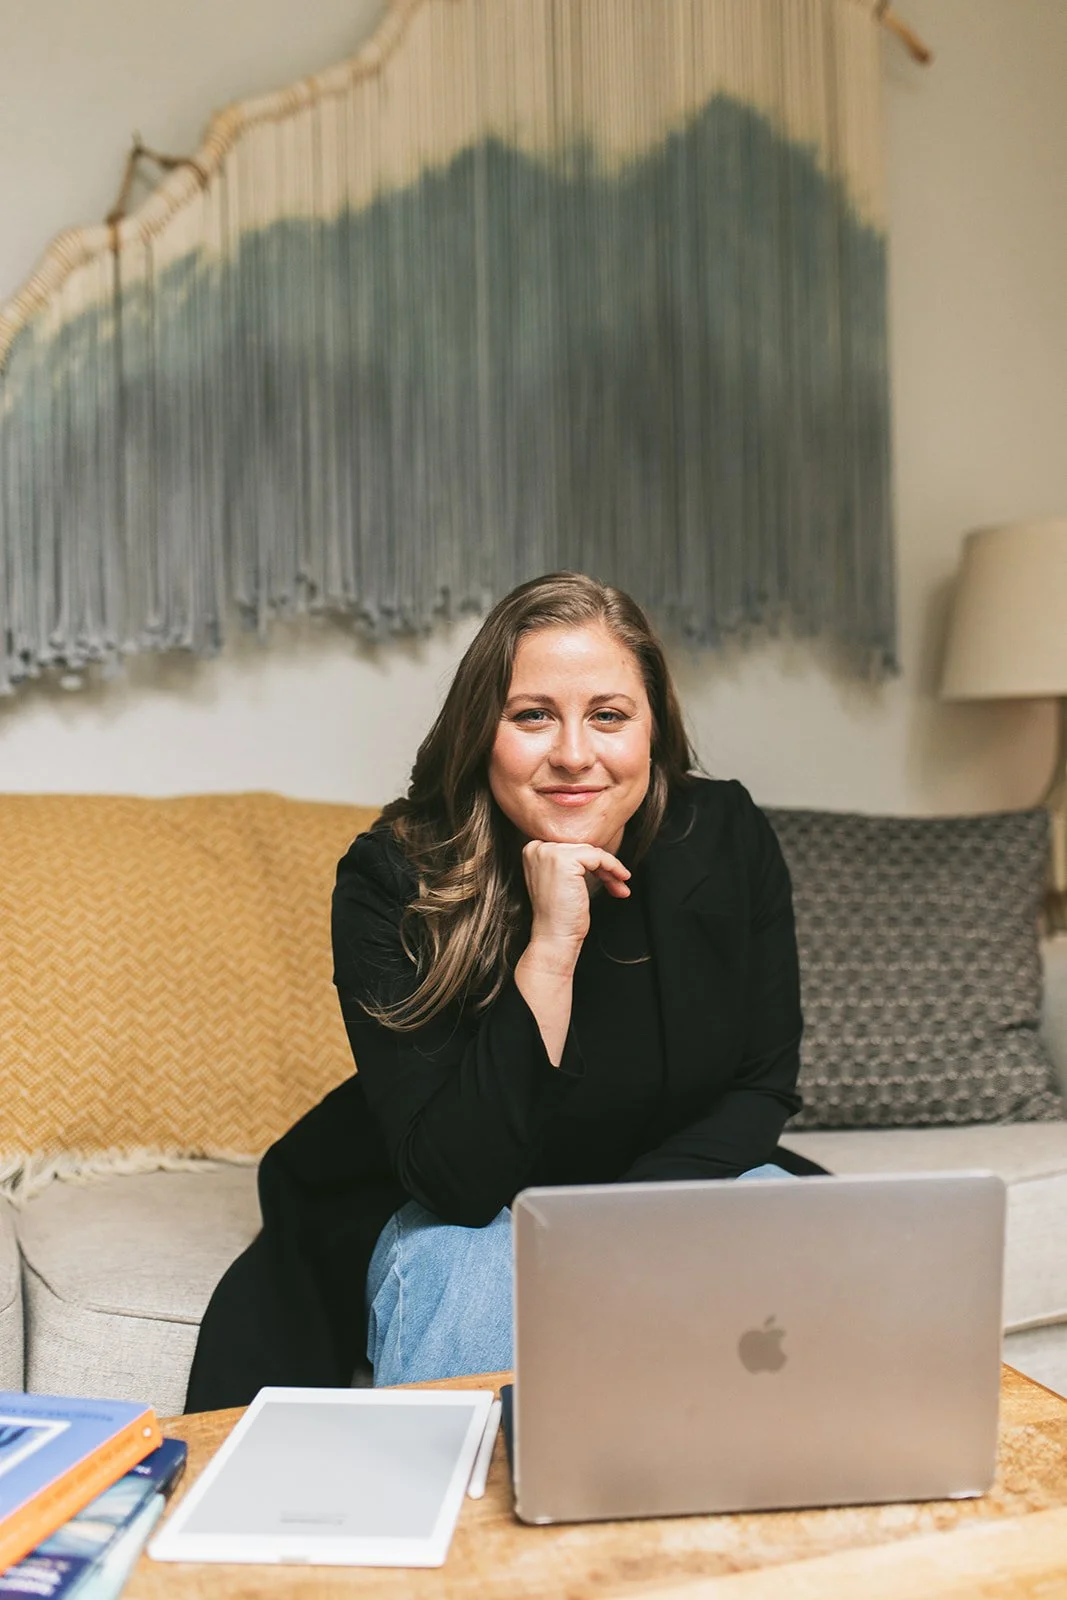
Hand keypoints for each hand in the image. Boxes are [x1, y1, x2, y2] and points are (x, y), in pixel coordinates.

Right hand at [521, 840, 630, 954]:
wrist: (554, 936)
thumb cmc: (559, 915)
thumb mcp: (561, 880)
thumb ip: (570, 862)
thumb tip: (597, 852)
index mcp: (533, 850)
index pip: (571, 847)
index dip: (592, 862)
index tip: (606, 875)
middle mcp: (537, 847)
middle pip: (582, 847)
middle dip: (603, 866)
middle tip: (617, 883)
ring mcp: (549, 852)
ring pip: (592, 851)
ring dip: (611, 869)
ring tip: (619, 886)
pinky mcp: (564, 859)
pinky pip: (598, 856)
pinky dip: (613, 867)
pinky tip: (620, 880)